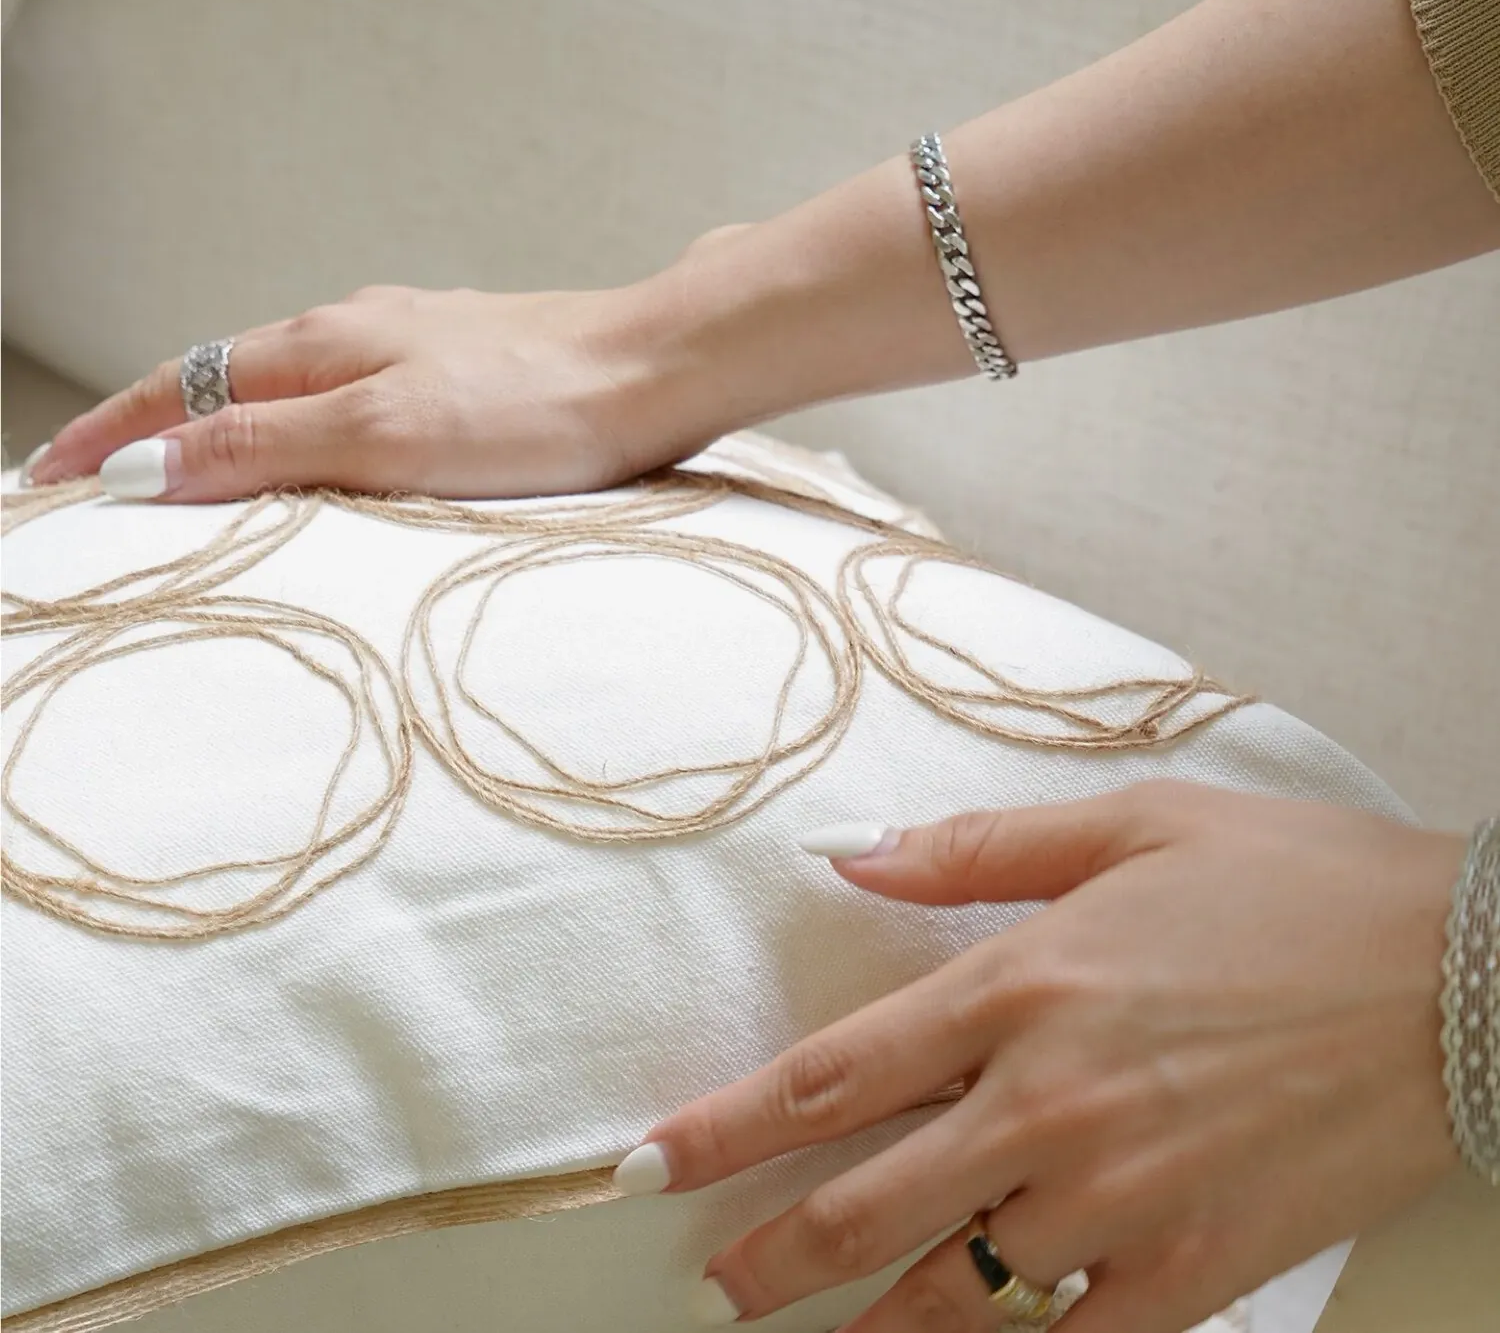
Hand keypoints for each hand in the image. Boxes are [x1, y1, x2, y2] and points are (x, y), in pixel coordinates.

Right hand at [28, 275, 729, 502]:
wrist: (660, 371)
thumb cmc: (538, 406)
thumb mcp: (383, 435)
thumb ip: (265, 447)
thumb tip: (144, 467)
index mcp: (324, 346)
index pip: (180, 388)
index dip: (111, 436)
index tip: (51, 481)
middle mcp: (361, 334)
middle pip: (224, 381)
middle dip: (154, 428)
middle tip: (100, 480)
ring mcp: (416, 349)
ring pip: (291, 389)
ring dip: (227, 428)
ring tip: (190, 473)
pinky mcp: (466, 372)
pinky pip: (355, 401)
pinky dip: (306, 432)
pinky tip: (326, 456)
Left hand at [617, 782, 1463, 1332]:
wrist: (1464, 976)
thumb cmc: (1295, 885)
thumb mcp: (1129, 825)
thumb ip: (972, 850)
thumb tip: (846, 854)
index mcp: (1019, 987)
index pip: (829, 1077)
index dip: (724, 1131)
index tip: (648, 1165)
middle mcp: (1048, 1104)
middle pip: (864, 1207)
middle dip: (767, 1257)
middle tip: (708, 1285)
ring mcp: (1121, 1199)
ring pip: (953, 1295)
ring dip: (862, 1327)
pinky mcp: (1199, 1268)